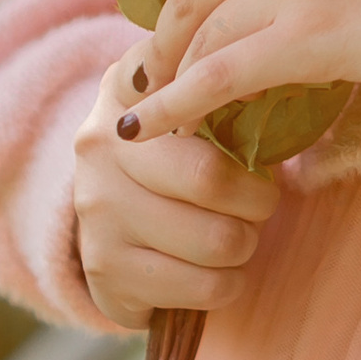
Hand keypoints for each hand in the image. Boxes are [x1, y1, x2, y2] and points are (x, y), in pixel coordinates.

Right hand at [71, 49, 281, 330]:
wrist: (113, 222)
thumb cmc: (174, 149)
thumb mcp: (184, 98)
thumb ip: (214, 72)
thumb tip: (264, 80)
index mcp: (123, 91)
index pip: (189, 90)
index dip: (231, 102)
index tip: (258, 104)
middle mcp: (99, 147)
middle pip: (210, 179)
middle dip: (258, 199)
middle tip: (261, 201)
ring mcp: (96, 212)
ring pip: (216, 240)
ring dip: (246, 244)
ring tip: (239, 234)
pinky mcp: (105, 272)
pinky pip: (203, 287)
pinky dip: (230, 283)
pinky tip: (221, 270)